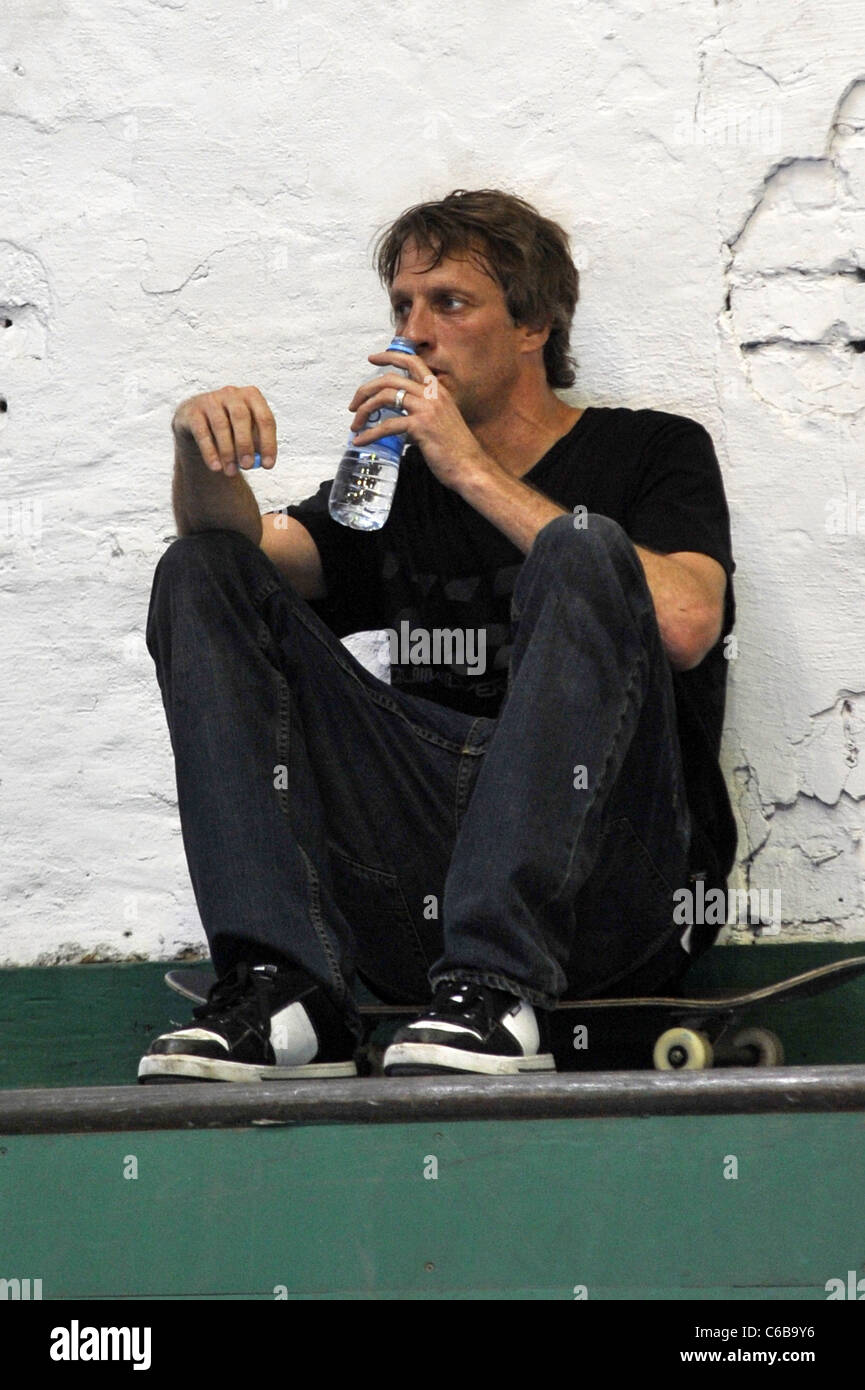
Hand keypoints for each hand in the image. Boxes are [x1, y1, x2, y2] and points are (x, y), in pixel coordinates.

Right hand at [172, 385, 276, 477]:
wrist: (197, 426)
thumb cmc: (231, 432)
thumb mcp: (247, 436)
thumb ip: (256, 446)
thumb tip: (262, 462)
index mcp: (252, 396)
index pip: (265, 418)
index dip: (268, 443)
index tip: (268, 465)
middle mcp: (231, 393)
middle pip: (241, 417)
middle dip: (245, 444)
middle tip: (248, 466)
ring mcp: (210, 400)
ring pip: (221, 425)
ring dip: (228, 452)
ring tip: (231, 472)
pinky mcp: (191, 411)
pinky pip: (202, 433)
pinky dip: (210, 452)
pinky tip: (216, 467)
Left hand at [348, 350, 494, 493]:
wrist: (471, 466)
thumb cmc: (456, 450)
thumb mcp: (441, 422)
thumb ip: (422, 415)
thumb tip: (402, 422)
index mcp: (437, 390)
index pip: (412, 361)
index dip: (389, 356)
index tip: (372, 358)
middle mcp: (432, 394)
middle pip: (390, 379)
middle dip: (366, 390)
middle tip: (354, 404)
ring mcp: (426, 408)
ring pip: (385, 397)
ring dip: (364, 410)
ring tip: (355, 424)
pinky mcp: (420, 426)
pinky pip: (387, 425)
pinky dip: (369, 434)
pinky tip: (360, 441)